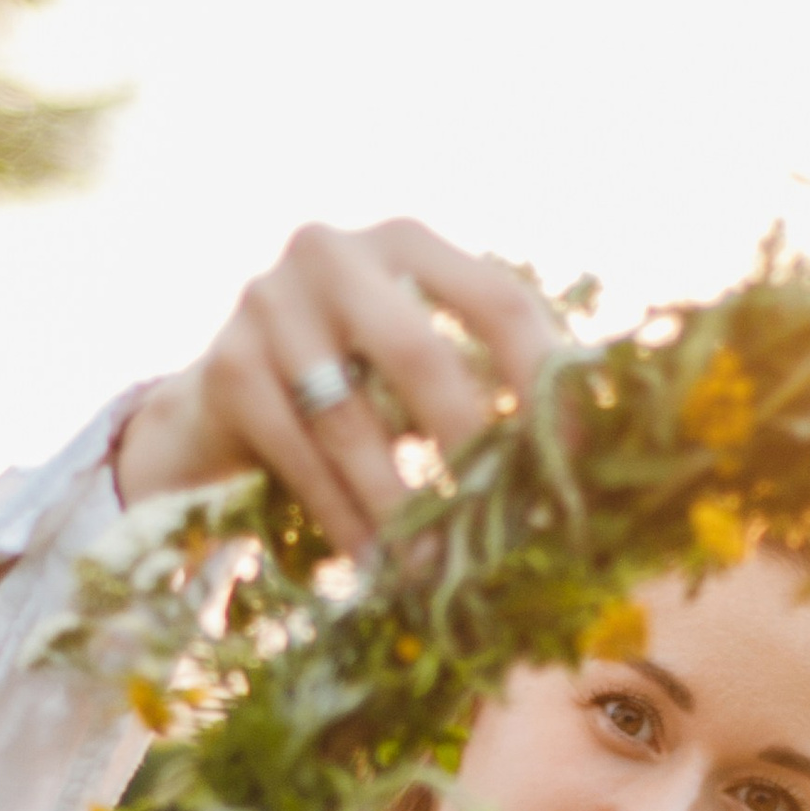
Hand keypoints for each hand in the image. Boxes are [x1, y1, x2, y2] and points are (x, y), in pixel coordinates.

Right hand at [116, 218, 564, 556]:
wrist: (217, 399)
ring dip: (400, 506)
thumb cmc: (351, 382)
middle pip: (420, 356)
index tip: (574, 458)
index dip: (542, 380)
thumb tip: (591, 444)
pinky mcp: (224, 367)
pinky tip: (376, 563)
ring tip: (439, 568)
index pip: (497, 299)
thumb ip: (488, 374)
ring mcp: (269, 303)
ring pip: (350, 422)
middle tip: (505, 521)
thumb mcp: (418, 359)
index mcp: (407, 242)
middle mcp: (333, 253)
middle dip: (468, 448)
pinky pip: (299, 459)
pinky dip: (343, 518)